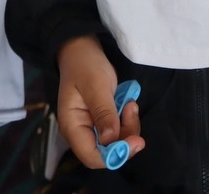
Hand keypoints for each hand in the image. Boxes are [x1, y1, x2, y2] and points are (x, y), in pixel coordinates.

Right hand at [57, 35, 144, 168]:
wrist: (82, 50)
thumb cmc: (86, 65)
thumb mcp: (96, 86)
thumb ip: (103, 113)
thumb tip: (111, 140)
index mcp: (72, 127)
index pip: (92, 157)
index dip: (115, 155)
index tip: (136, 141)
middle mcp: (81, 132)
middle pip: (107, 151)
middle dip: (125, 137)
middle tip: (132, 110)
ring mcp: (92, 127)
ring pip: (116, 141)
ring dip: (128, 125)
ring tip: (130, 102)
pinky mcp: (102, 120)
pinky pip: (118, 129)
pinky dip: (127, 119)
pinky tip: (128, 102)